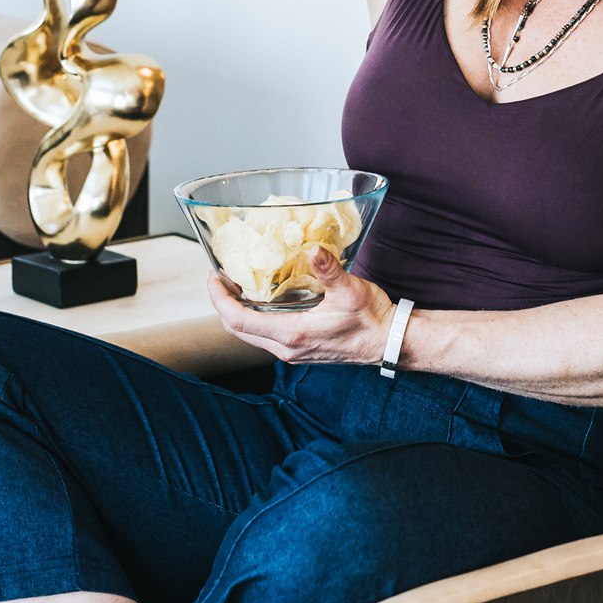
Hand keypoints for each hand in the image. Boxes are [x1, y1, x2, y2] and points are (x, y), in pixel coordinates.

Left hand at [206, 246, 394, 365]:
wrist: (388, 342)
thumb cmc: (372, 318)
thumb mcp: (351, 290)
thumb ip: (328, 270)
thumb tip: (312, 250)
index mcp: (293, 334)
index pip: (240, 321)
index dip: (220, 299)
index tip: (214, 278)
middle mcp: (286, 348)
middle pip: (238, 331)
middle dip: (223, 303)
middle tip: (220, 276)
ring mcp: (292, 352)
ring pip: (250, 335)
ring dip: (238, 311)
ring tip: (237, 284)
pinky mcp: (299, 350)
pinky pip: (264, 336)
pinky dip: (254, 317)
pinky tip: (261, 298)